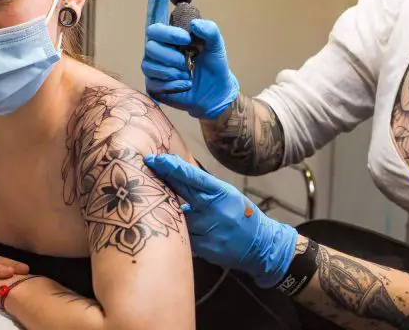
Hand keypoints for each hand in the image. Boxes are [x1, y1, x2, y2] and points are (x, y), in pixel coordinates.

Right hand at [142, 0, 239, 118]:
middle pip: (151, 34)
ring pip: (151, 58)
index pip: (158, 11)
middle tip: (188, 47)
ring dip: (175, 66)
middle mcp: (159, 47)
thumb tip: (195, 26)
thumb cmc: (214, 67)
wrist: (214, 95)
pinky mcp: (153, 83)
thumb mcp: (217, 47)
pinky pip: (155, 78)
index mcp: (172, 34)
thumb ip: (210, 31)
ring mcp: (153, 65)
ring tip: (187, 72)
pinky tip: (183, 84)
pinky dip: (174, 82)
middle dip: (171, 40)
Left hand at [144, 153, 297, 287]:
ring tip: (171, 208)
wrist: (261, 246)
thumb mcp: (227, 194)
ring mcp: (208, 231)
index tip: (155, 159)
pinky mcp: (203, 248)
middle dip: (162, 179)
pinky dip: (181, 231)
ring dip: (172, 211)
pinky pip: (183, 236)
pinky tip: (184, 230)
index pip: (192, 177)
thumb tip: (177, 171)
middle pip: (181, 192)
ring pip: (178, 216)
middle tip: (147, 168)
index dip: (171, 167)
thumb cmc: (241, 215)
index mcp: (222, 193)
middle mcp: (214, 210)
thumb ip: (204, 186)